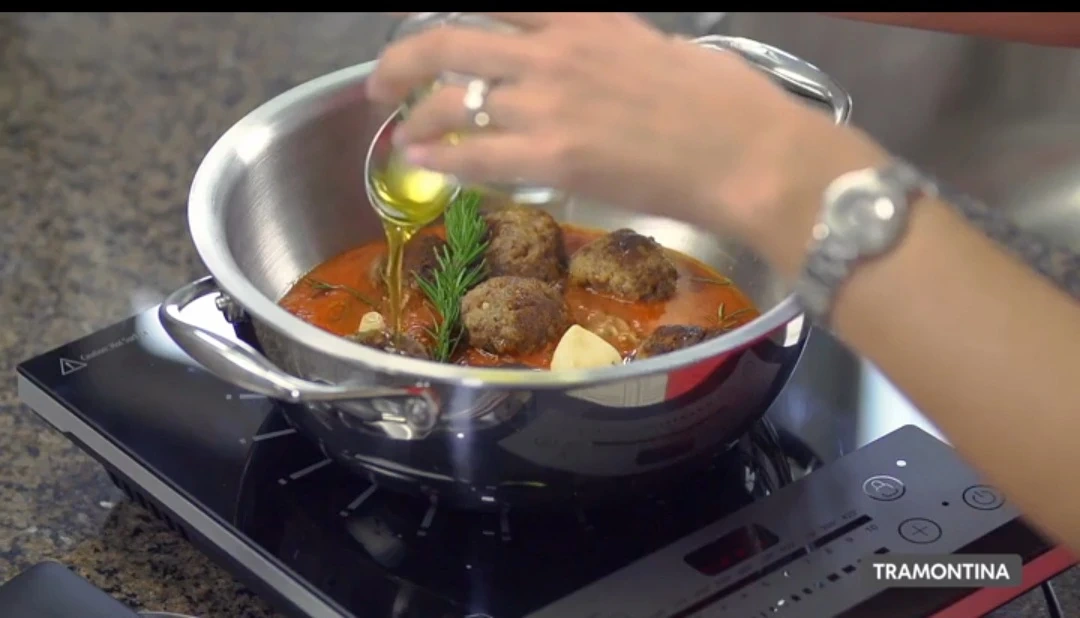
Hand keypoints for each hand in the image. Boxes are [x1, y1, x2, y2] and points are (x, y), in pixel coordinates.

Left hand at [367, 13, 886, 265]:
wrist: (748, 154)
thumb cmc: (724, 104)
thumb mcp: (659, 49)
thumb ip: (608, 50)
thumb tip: (592, 66)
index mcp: (583, 17)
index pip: (495, 1)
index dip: (446, 11)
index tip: (421, 22)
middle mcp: (553, 51)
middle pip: (447, 42)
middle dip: (401, 63)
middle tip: (382, 83)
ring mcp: (547, 103)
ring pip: (451, 102)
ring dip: (417, 119)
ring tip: (405, 134)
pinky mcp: (551, 158)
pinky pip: (474, 156)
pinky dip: (442, 160)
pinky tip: (427, 164)